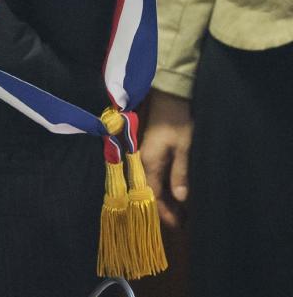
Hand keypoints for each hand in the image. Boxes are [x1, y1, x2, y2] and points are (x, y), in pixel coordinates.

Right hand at [141, 90, 191, 227]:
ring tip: (180, 211)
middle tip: (182, 223)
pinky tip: (174, 192)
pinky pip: (153, 175)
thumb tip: (180, 199)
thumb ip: (180, 174)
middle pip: (150, 191)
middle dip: (164, 208)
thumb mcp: (183, 149)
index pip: (153, 194)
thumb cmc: (177, 123)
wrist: (169, 99)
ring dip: (164, 198)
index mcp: (148, 163)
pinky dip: (163, 187)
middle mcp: (142, 162)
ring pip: (151, 184)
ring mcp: (144, 156)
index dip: (163, 211)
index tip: (176, 226)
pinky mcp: (150, 152)